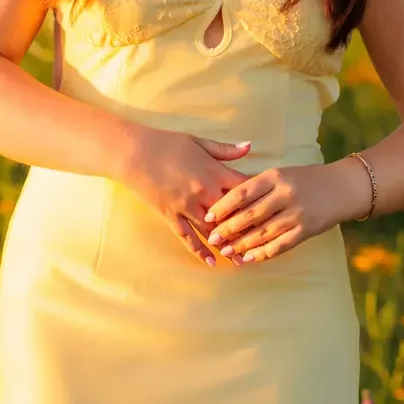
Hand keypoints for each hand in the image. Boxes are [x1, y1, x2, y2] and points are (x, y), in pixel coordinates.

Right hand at [120, 127, 253, 265]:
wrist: (132, 152)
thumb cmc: (166, 143)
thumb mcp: (199, 142)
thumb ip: (225, 150)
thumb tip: (249, 147)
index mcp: (213, 172)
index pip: (244, 189)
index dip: (259, 199)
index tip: (270, 208)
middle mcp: (203, 192)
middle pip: (232, 215)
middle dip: (247, 228)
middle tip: (263, 242)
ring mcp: (186, 206)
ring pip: (212, 231)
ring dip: (228, 245)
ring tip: (242, 259)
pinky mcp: (170, 215)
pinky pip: (187, 237)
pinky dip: (200, 251)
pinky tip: (211, 262)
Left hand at [200, 163, 339, 263]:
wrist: (343, 187)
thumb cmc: (306, 179)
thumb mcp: (282, 173)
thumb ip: (258, 186)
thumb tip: (228, 204)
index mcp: (275, 176)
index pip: (242, 193)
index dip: (222, 207)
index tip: (208, 217)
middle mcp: (285, 194)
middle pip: (250, 215)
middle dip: (228, 229)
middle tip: (212, 239)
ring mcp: (297, 213)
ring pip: (263, 233)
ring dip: (242, 244)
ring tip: (226, 251)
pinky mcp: (306, 230)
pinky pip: (280, 245)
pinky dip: (263, 253)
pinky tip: (249, 258)